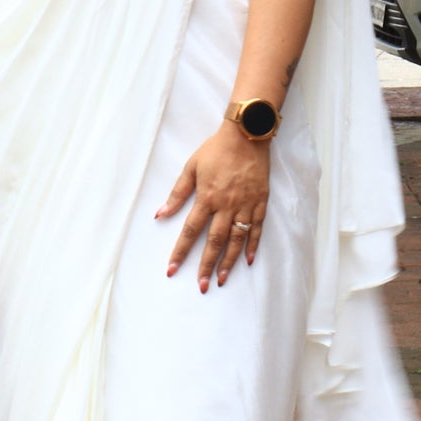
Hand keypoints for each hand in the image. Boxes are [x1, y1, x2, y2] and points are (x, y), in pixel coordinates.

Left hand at [157, 124, 269, 292]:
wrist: (247, 135)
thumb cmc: (216, 150)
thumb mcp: (191, 167)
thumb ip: (177, 193)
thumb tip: (160, 214)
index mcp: (207, 198)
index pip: (191, 231)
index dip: (181, 252)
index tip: (172, 269)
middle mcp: (226, 206)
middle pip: (214, 242)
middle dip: (206, 266)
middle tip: (201, 286)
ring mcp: (245, 205)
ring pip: (236, 240)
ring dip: (228, 262)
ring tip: (222, 280)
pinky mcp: (260, 202)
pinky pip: (256, 228)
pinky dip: (252, 245)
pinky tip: (247, 260)